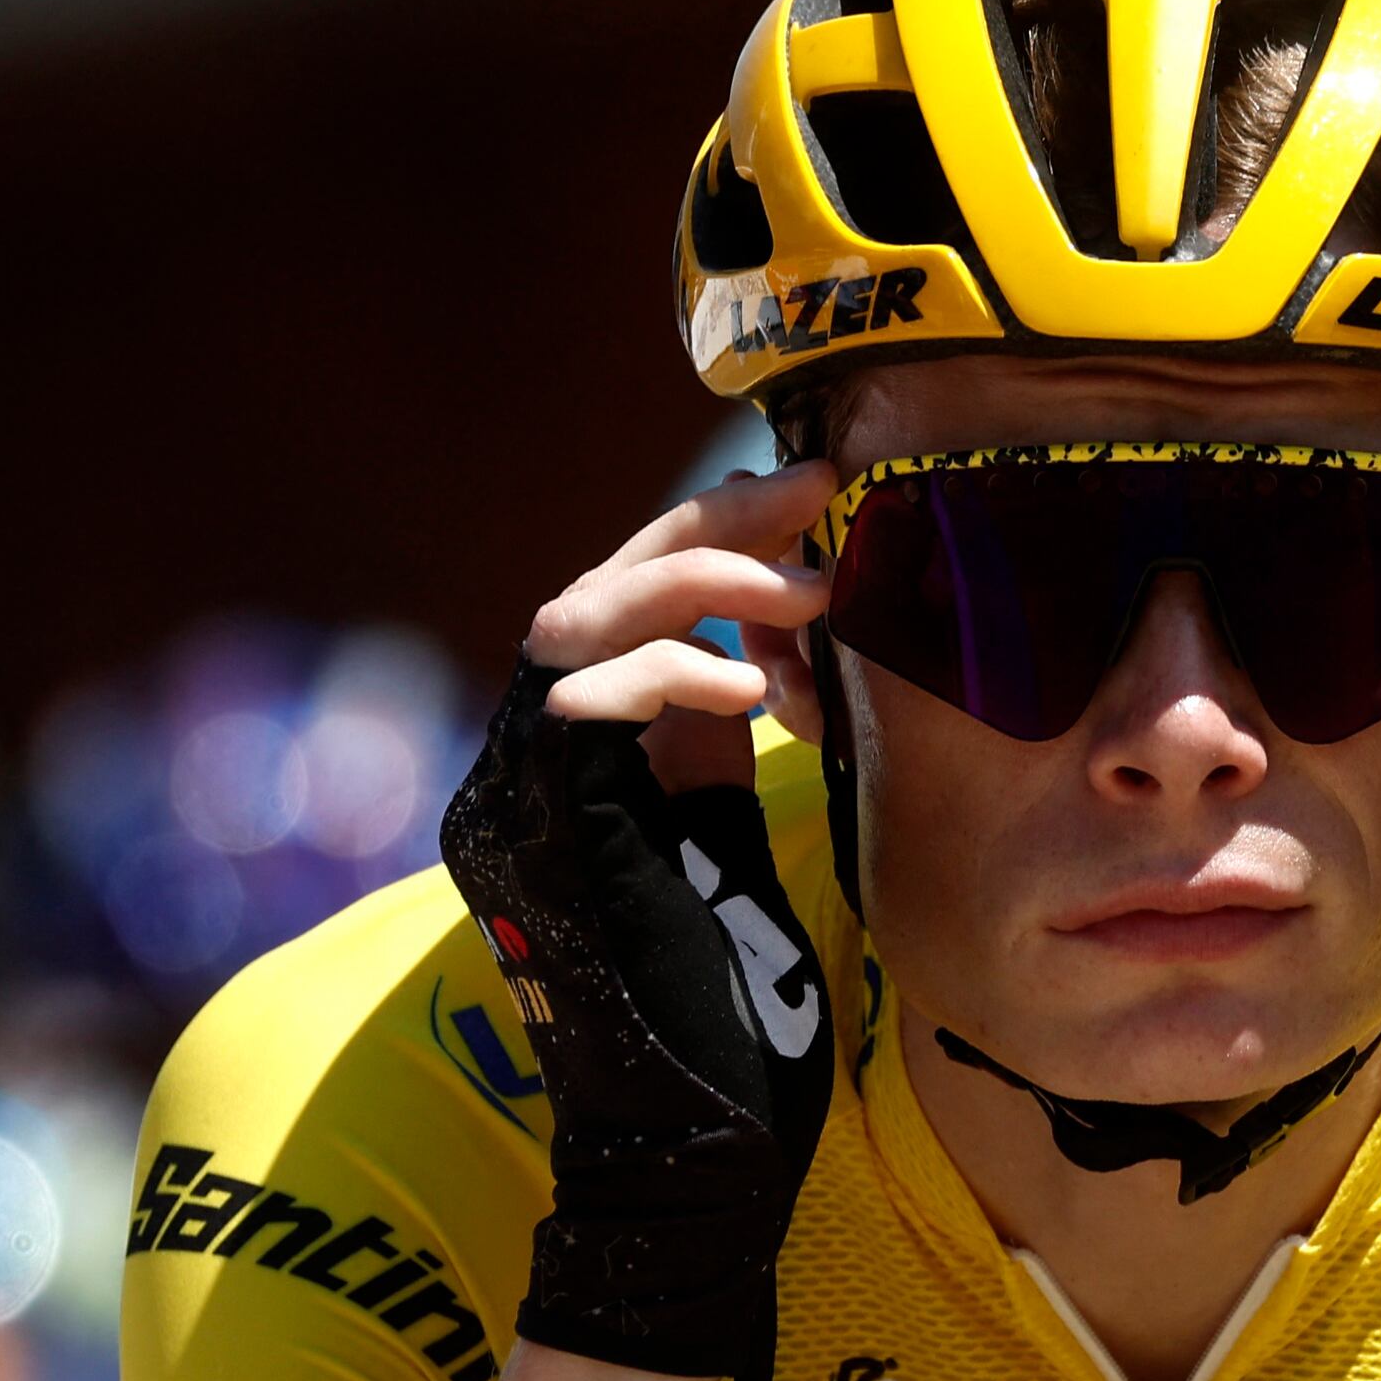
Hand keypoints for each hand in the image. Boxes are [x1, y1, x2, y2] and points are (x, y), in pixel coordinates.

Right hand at [442, 464, 844, 1380]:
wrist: (696, 1157)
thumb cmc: (730, 1031)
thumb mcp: (729, 854)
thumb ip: (717, 758)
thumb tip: (763, 655)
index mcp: (569, 781)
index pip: (613, 616)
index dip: (702, 551)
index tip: (806, 514)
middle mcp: (522, 781)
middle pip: (584, 596)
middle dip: (700, 533)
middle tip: (806, 496)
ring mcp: (518, 806)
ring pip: (569, 623)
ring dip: (693, 585)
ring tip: (801, 589)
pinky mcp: (541, 836)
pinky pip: (580, 702)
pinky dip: (672, 672)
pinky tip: (758, 690)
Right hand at [520, 462, 836, 779]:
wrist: (624, 899)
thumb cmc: (679, 797)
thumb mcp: (728, 696)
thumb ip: (747, 629)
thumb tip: (786, 548)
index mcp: (622, 616)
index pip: (683, 538)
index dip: (749, 505)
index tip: (821, 482)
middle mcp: (583, 629)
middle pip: (663, 546)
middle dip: (745, 513)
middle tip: (820, 494)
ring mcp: (563, 672)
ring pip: (643, 593)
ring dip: (735, 582)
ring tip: (814, 598)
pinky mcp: (559, 725)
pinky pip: (630, 676)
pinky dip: (695, 673)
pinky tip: (751, 691)